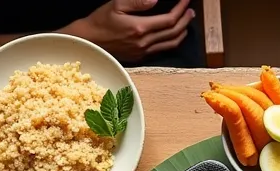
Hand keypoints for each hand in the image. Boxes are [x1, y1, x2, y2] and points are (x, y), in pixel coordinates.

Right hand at [64, 0, 194, 62]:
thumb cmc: (100, 21)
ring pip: (171, 43)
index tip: (185, 0)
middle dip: (185, 19)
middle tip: (190, 10)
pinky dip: (173, 41)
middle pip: (174, 32)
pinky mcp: (140, 57)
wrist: (89, 41)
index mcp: (140, 28)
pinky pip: (162, 50)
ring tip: (187, 21)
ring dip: (182, 31)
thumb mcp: (116, 4)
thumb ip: (138, 1)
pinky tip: (175, 34)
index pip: (169, 19)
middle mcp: (144, 42)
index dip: (180, 9)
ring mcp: (143, 51)